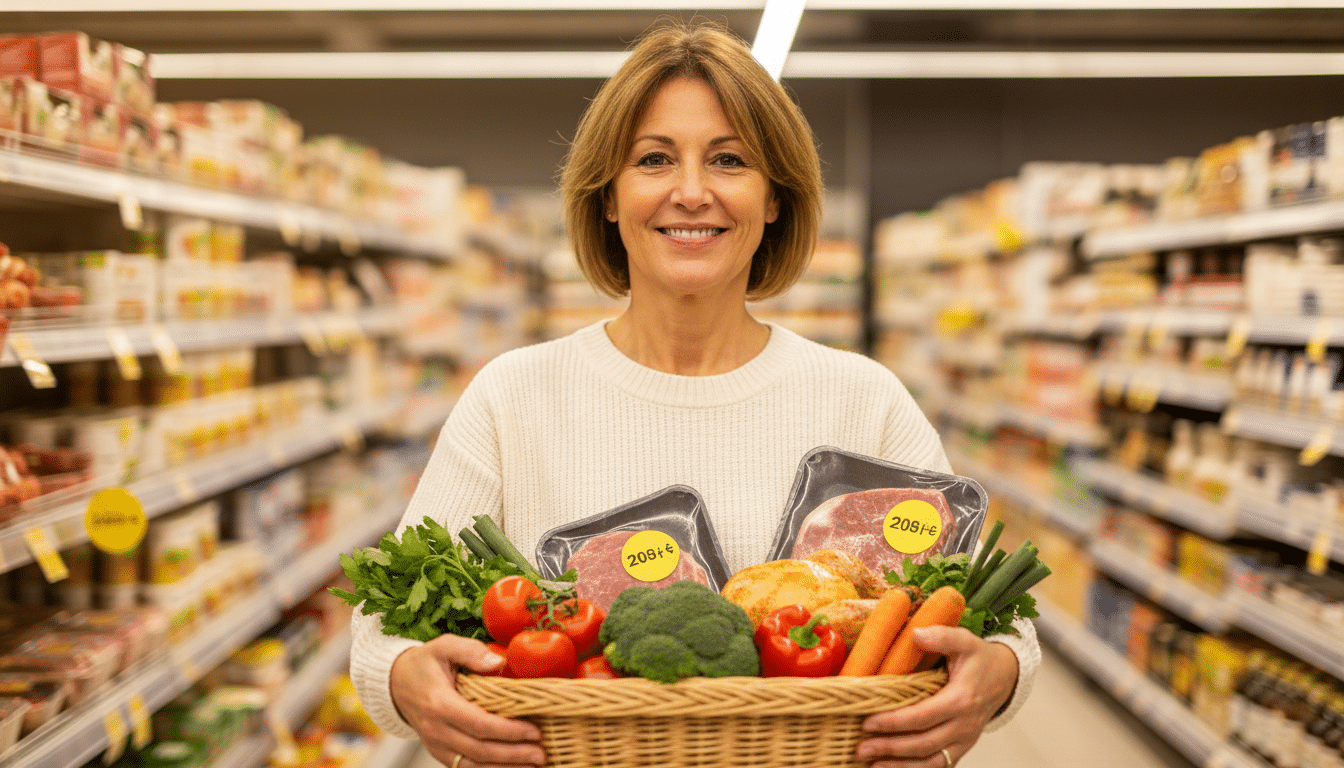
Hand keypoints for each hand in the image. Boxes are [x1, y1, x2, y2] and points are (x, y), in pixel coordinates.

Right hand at [390, 634, 545, 766]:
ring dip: (504, 767)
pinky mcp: (439, 752)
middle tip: (540, 753)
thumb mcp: (444, 646)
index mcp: (439, 703)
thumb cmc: (424, 663)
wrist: (395, 682)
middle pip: (479, 750)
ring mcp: (435, 745)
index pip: (479, 724)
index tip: (534, 731)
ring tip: (532, 765)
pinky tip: (511, 767)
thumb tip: (497, 662)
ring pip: (472, 765)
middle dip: (513, 754)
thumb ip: (471, 651)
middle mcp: (436, 729)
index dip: (509, 731)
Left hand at [856, 626, 1017, 767]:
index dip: (894, 722)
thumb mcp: (965, 641)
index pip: (923, 716)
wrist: (1005, 677)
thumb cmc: (980, 659)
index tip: (867, 722)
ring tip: (872, 764)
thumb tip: (917, 634)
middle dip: (891, 747)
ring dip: (901, 765)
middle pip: (923, 743)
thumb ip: (942, 636)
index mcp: (961, 699)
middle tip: (862, 747)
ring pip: (931, 761)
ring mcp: (964, 740)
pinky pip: (940, 764)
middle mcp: (964, 725)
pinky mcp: (962, 747)